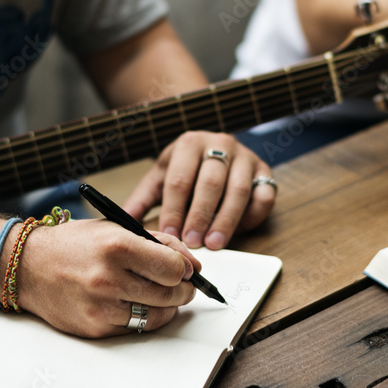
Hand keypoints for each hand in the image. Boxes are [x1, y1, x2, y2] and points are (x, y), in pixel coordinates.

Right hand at [18, 218, 199, 337]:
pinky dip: (143, 318)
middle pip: (169, 295)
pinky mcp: (94, 328)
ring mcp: (100, 307)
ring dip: (166, 307)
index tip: (186, 269)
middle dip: (183, 291)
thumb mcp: (115, 228)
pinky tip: (136, 304)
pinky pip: (134, 329)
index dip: (186, 269)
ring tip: (160, 295)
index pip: (173, 268)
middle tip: (181, 285)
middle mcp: (108, 278)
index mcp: (117, 246)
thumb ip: (158, 242)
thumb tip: (192, 264)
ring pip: (156, 316)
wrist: (27, 266)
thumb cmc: (75, 244)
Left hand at [123, 132, 274, 249]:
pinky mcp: (265, 170)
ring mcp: (245, 156)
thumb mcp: (160, 177)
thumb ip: (143, 199)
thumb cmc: (184, 168)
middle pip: (210, 183)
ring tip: (213, 244)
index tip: (169, 234)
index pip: (180, 179)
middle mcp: (220, 144)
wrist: (213, 147)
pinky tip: (239, 231)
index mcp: (189, 143)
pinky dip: (253, 214)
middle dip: (200, 216)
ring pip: (237, 190)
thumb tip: (122, 222)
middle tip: (192, 242)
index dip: (174, 209)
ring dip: (225, 220)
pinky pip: (264, 194)